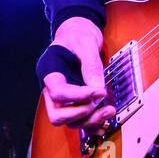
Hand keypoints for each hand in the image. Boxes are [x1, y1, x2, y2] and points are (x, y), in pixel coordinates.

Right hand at [42, 16, 114, 132]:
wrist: (78, 32)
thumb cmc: (77, 35)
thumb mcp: (86, 43)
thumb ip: (90, 65)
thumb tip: (97, 88)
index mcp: (49, 70)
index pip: (57, 92)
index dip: (78, 96)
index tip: (99, 91)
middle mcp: (51, 87)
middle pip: (57, 115)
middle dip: (81, 113)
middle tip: (100, 102)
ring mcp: (61, 97)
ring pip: (69, 121)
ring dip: (89, 121)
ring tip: (110, 111)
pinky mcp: (73, 100)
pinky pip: (78, 120)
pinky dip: (91, 125)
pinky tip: (104, 123)